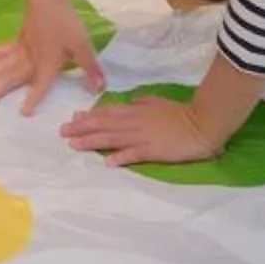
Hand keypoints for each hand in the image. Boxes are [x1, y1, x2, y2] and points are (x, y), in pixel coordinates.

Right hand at [0, 0, 105, 114]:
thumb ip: (90, 69)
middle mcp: (30, 58)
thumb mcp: (83, 46)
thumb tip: (100, 89)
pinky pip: (0, 52)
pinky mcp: (17, 37)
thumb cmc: (65, 22)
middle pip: (11, 77)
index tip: (23, 113)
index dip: (33, 99)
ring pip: (2, 66)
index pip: (41, 85)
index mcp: (47, 63)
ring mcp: (21, 47)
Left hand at [60, 89, 221, 169]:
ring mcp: (143, 136)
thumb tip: (133, 101)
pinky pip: (134, 154)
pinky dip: (120, 157)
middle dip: (82, 128)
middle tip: (62, 132)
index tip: (73, 118)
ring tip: (74, 145)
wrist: (202, 122)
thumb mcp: (159, 102)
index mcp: (136, 111)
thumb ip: (144, 102)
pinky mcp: (154, 150)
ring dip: (92, 141)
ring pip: (112, 138)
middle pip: (104, 125)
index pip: (108, 112)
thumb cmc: (181, 112)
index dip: (89, 116)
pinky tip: (107, 162)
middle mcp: (134, 122)